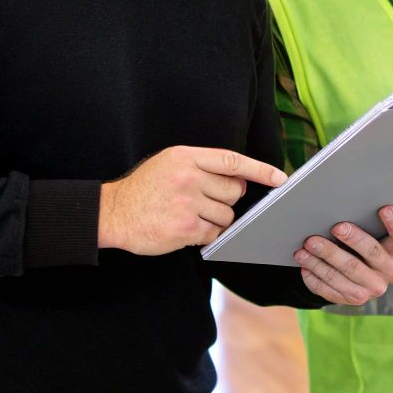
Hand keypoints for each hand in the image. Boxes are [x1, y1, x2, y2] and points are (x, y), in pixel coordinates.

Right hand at [99, 147, 286, 255]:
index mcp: (186, 157)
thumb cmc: (145, 189)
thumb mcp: (170, 163)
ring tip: (189, 214)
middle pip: (234, 192)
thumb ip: (202, 166)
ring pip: (227, 216)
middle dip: (226, 200)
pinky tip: (184, 228)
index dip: (260, 170)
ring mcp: (187, 203)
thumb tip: (240, 179)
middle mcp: (189, 177)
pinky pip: (214, 234)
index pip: (233, 161)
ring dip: (215, 220)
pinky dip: (204, 235)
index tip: (280, 178)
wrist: (113, 213)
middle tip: (203, 201)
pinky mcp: (185, 229)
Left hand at [296, 206, 392, 305]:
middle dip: (343, 242)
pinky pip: (330, 291)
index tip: (385, 208)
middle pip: (365, 255)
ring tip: (303, 249)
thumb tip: (339, 209)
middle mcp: (389, 273)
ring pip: (343, 275)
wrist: (365, 279)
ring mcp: (372, 289)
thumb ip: (366, 225)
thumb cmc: (366, 247)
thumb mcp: (375, 237)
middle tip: (320, 234)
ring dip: (319, 262)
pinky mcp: (354, 300)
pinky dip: (315, 279)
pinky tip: (305, 267)